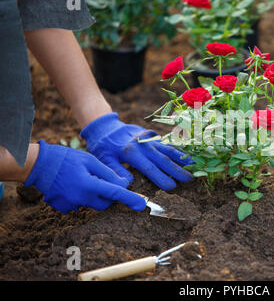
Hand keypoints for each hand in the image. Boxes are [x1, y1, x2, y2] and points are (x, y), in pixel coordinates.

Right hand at [24, 140, 145, 213]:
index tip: (141, 205)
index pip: (115, 194)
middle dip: (109, 195)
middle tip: (101, 180)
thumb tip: (123, 184)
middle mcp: (81, 198)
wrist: (38, 165)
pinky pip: (79, 205)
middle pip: (105, 203)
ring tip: (82, 178)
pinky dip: (80, 197)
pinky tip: (72, 185)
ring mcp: (71, 205)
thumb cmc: (66, 158)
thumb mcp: (89, 160)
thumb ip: (107, 173)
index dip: (130, 199)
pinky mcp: (63, 208)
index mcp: (89, 184)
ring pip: (92, 203)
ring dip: (93, 194)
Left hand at [80, 113, 192, 190]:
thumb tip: (127, 184)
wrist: (105, 126)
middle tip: (190, 179)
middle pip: (163, 159)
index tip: (172, 187)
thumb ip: (116, 171)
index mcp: (131, 152)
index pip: (149, 168)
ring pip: (168, 149)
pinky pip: (167, 143)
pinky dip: (177, 150)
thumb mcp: (104, 159)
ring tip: (193, 165)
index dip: (161, 178)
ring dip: (181, 158)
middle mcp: (143, 145)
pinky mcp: (152, 136)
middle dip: (177, 170)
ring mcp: (149, 139)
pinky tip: (186, 155)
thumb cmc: (103, 146)